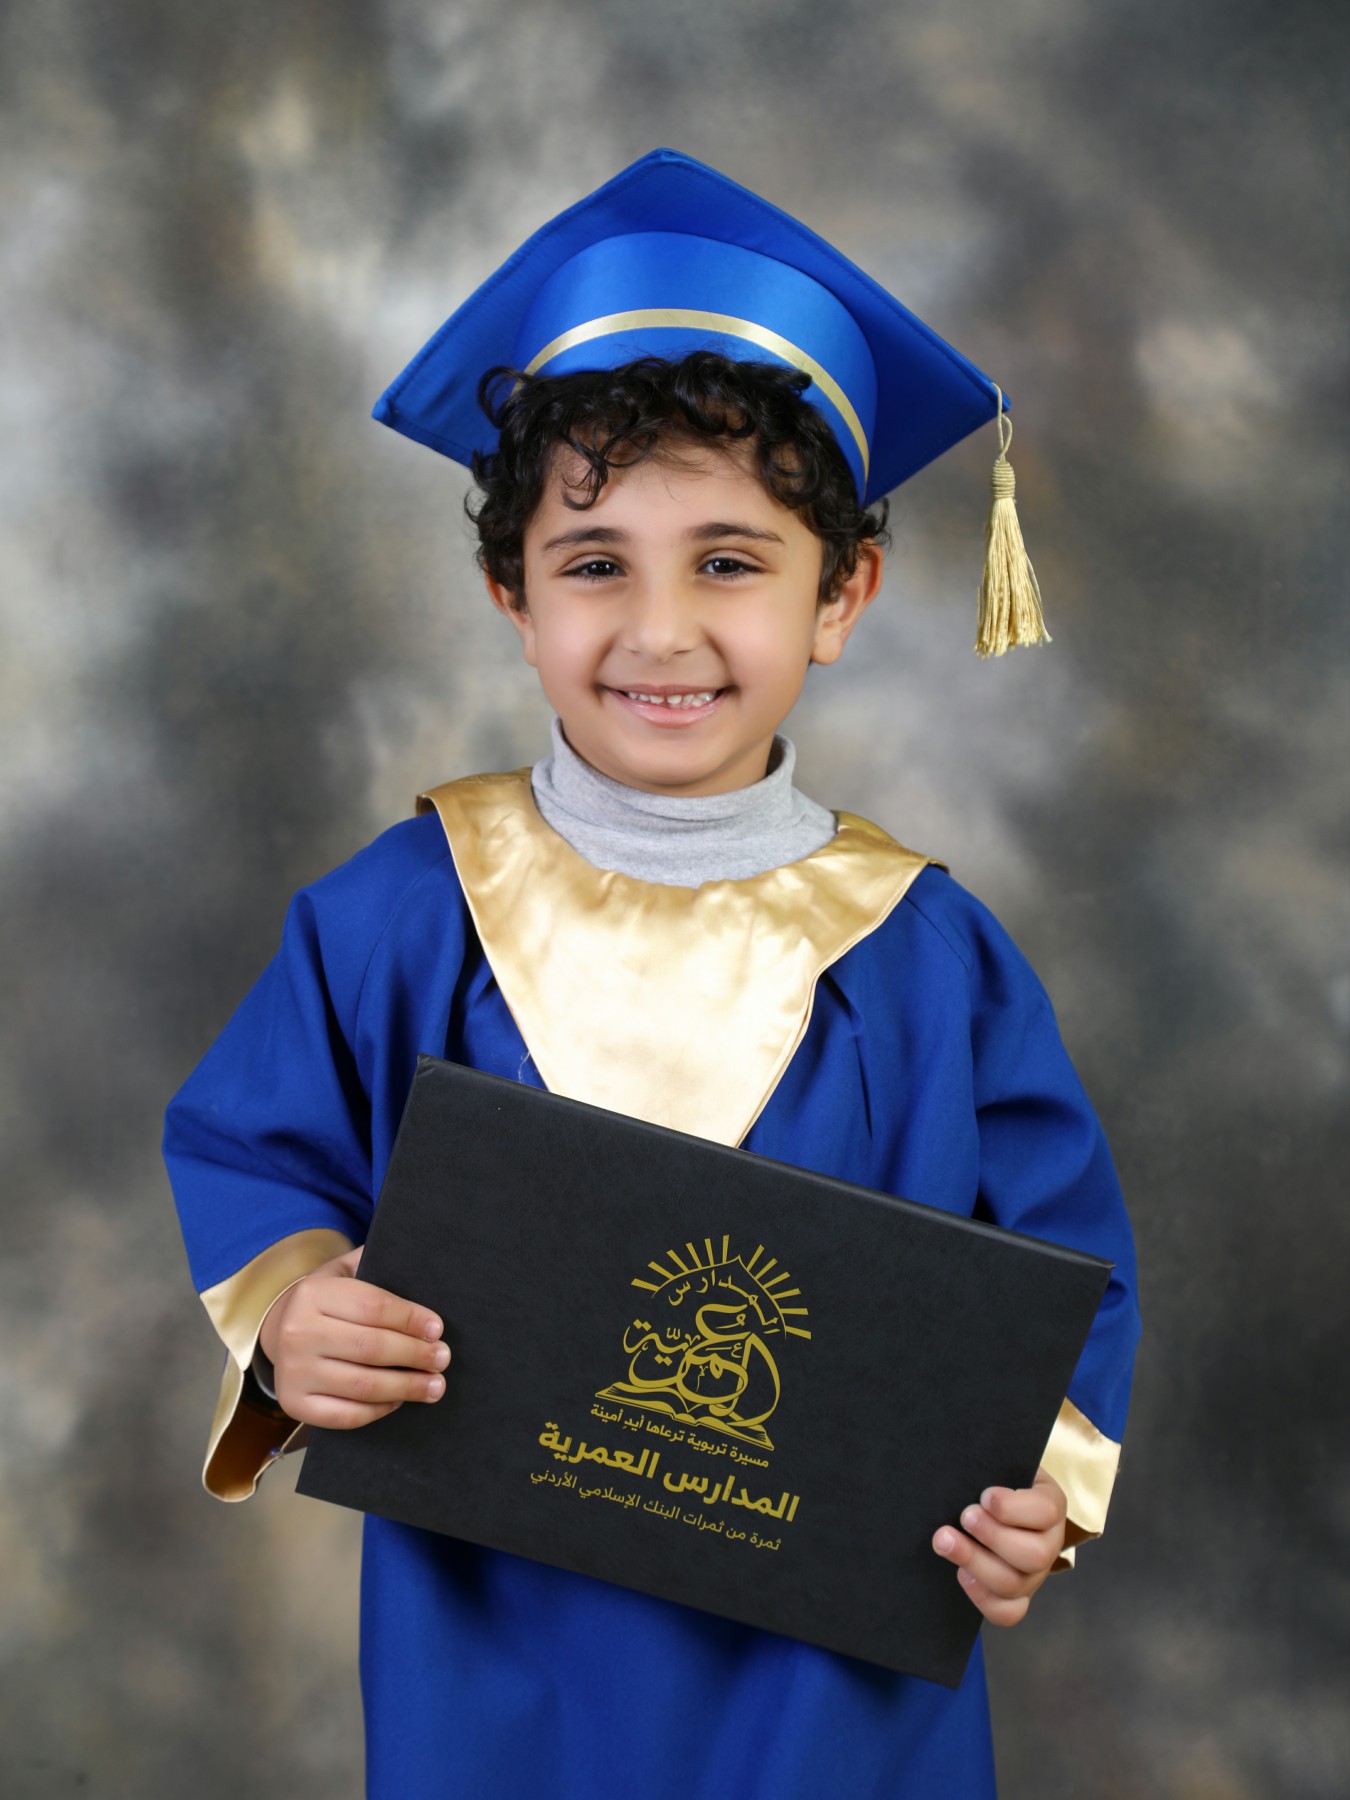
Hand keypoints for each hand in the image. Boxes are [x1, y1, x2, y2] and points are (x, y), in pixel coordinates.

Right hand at [257, 1246, 449, 1428]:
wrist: (279, 1330)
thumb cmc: (326, 1302)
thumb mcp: (343, 1271)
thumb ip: (375, 1263)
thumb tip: (420, 1264)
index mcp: (313, 1294)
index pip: (373, 1307)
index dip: (411, 1319)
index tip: (437, 1329)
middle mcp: (297, 1332)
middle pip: (371, 1348)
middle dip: (415, 1355)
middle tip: (442, 1358)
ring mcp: (293, 1372)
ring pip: (363, 1385)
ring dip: (407, 1387)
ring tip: (434, 1385)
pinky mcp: (294, 1403)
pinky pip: (346, 1415)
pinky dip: (379, 1410)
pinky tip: (399, 1400)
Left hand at [931, 1465, 1066, 1626]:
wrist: (994, 1501)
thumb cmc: (996, 1478)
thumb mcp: (1001, 1464)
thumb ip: (990, 1466)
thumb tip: (966, 1470)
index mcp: (1051, 1505)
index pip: (1047, 1511)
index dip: (1014, 1508)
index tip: (985, 1496)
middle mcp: (1050, 1543)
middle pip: (1034, 1555)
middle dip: (993, 1536)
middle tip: (964, 1516)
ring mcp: (1035, 1575)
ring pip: (1014, 1584)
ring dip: (975, 1562)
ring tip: (945, 1540)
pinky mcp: (1018, 1597)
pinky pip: (1007, 1612)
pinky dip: (982, 1597)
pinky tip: (961, 1574)